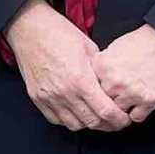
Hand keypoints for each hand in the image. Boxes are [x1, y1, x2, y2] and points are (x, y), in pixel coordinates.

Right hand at [3, 0, 130, 132]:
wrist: (29, 28)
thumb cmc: (59, 33)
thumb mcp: (89, 48)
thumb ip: (101, 71)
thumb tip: (112, 86)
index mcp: (81, 80)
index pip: (106, 111)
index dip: (119, 119)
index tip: (124, 118)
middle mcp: (65, 93)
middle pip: (92, 122)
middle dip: (108, 125)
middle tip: (115, 121)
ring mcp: (49, 98)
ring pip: (74, 125)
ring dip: (88, 124)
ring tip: (96, 117)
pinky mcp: (37, 98)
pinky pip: (56, 119)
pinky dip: (69, 120)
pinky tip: (76, 113)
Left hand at [96, 24, 154, 122]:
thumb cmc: (141, 44)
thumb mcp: (113, 49)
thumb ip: (100, 67)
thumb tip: (91, 82)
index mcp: (102, 66)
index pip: (90, 87)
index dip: (97, 88)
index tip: (102, 88)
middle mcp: (114, 81)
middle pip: (103, 101)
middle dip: (110, 98)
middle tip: (120, 91)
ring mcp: (131, 93)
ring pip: (118, 112)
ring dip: (124, 107)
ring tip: (131, 94)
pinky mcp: (148, 101)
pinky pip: (136, 117)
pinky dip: (138, 112)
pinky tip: (141, 100)